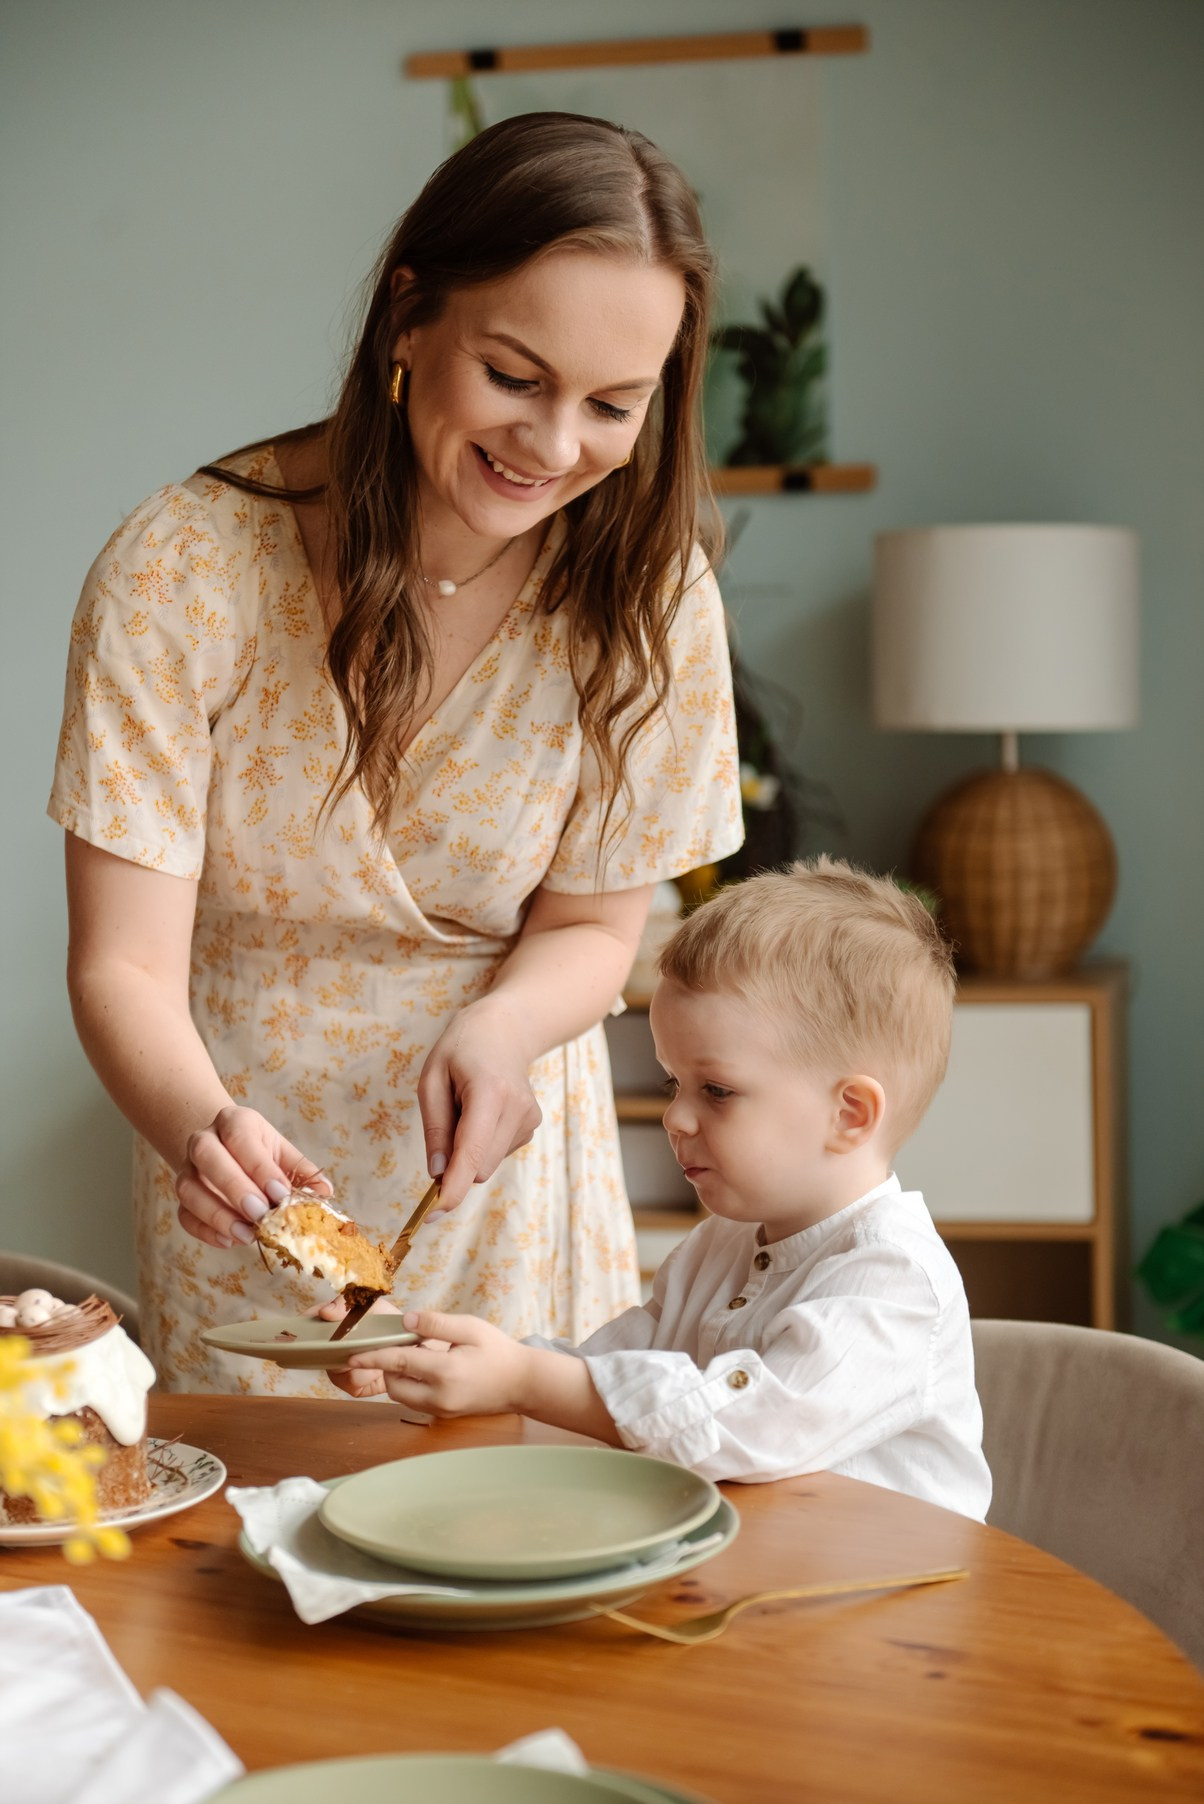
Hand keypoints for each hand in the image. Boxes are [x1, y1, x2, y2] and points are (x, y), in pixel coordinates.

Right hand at [175, 1105, 330, 1249]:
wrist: (225, 1151)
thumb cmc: (260, 1153)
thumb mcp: (283, 1154)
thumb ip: (303, 1172)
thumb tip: (324, 1192)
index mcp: (234, 1121)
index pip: (241, 1137)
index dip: (260, 1168)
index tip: (280, 1194)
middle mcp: (204, 1139)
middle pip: (207, 1156)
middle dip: (235, 1188)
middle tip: (260, 1214)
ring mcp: (188, 1168)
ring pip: (189, 1188)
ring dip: (218, 1215)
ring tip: (247, 1234)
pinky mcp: (181, 1197)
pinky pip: (184, 1214)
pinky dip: (204, 1230)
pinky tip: (228, 1241)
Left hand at [339, 1309, 529, 1415]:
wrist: (523, 1382)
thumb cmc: (498, 1351)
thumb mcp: (471, 1328)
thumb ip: (436, 1324)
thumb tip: (405, 1321)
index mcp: (446, 1372)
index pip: (398, 1362)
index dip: (372, 1356)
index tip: (350, 1354)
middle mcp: (440, 1397)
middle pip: (394, 1386)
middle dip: (388, 1366)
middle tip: (403, 1345)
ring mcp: (442, 1410)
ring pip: (403, 1396)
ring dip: (400, 1377)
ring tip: (417, 1355)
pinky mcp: (444, 1415)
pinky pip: (416, 1401)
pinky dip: (412, 1386)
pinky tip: (427, 1369)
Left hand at [417, 999, 541, 1211]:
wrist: (505, 1029)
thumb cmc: (461, 1049)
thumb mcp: (432, 1078)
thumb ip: (435, 1127)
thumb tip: (437, 1173)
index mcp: (490, 1092)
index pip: (472, 1153)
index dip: (452, 1188)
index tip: (434, 1213)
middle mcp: (517, 1109)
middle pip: (478, 1167)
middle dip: (453, 1164)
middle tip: (444, 1122)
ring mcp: (529, 1119)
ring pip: (486, 1165)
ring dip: (467, 1151)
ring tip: (466, 1108)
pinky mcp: (532, 1126)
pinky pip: (495, 1154)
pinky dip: (481, 1144)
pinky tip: (482, 1112)